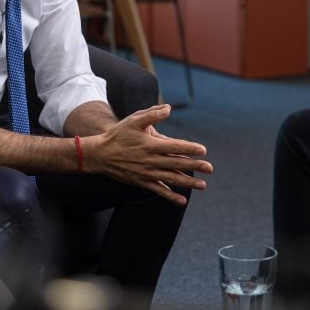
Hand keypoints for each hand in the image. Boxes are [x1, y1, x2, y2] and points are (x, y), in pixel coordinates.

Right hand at [90, 104, 212, 204]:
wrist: (99, 154)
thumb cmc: (118, 135)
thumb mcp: (133, 120)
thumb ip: (151, 115)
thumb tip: (168, 108)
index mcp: (150, 145)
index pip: (174, 147)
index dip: (189, 148)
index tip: (203, 150)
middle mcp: (150, 160)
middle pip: (176, 164)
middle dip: (194, 166)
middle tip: (210, 168)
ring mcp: (146, 173)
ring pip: (170, 179)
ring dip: (187, 183)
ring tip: (203, 185)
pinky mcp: (141, 182)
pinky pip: (158, 190)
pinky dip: (170, 196)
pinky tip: (182, 201)